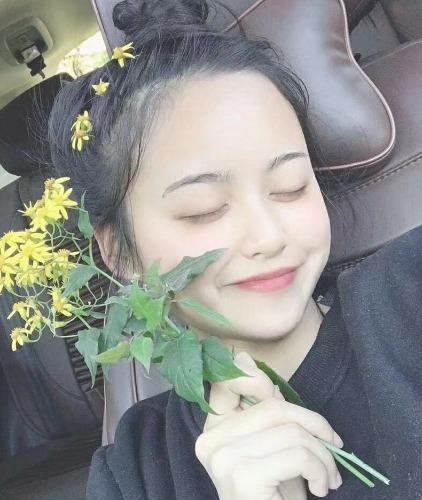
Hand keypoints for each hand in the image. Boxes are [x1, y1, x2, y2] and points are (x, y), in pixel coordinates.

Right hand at [195, 352, 342, 498]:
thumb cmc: (274, 496)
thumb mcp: (272, 449)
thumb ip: (267, 413)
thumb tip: (252, 366)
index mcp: (213, 430)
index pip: (225, 381)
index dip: (253, 375)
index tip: (275, 390)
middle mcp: (210, 441)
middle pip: (274, 405)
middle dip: (315, 425)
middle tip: (334, 448)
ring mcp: (223, 457)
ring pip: (291, 429)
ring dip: (324, 454)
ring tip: (327, 477)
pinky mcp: (242, 475)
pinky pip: (298, 452)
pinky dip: (321, 468)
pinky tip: (320, 488)